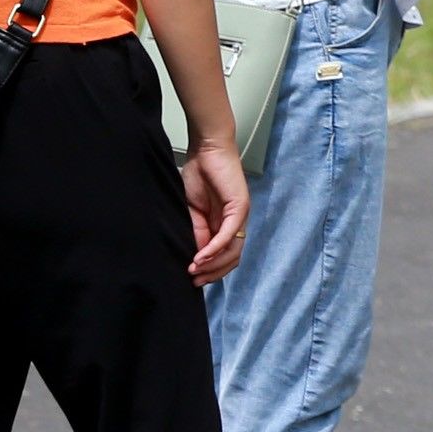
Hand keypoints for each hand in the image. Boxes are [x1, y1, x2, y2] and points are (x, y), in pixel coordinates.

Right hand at [183, 136, 248, 282]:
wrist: (206, 150)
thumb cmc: (199, 175)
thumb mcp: (192, 210)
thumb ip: (196, 232)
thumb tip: (196, 256)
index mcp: (223, 224)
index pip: (223, 256)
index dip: (209, 270)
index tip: (192, 278)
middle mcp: (235, 222)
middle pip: (231, 258)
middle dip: (212, 273)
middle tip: (195, 281)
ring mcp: (240, 215)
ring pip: (232, 250)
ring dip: (213, 264)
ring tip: (195, 270)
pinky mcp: (240, 207)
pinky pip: (228, 234)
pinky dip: (214, 248)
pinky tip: (200, 256)